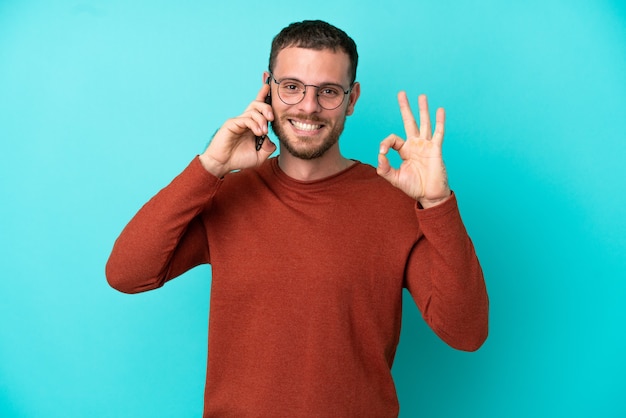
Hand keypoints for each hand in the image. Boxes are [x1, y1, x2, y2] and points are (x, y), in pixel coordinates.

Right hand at [199, 83, 275, 177]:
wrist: (222, 165)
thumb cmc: (238, 160)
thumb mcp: (260, 156)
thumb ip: (268, 147)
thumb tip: (271, 139)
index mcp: (252, 125)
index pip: (259, 108)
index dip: (264, 95)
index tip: (270, 86)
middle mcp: (245, 120)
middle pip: (257, 104)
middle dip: (267, 107)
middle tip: (272, 118)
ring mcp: (238, 121)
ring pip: (253, 110)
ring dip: (262, 119)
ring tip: (263, 132)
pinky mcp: (231, 124)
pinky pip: (246, 119)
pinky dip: (254, 124)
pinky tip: (258, 132)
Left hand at [377, 92, 450, 207]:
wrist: (429, 195)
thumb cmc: (414, 187)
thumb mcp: (395, 179)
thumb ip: (385, 168)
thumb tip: (380, 156)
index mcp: (405, 150)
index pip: (393, 139)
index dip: (386, 143)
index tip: (382, 153)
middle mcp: (415, 145)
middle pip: (409, 122)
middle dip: (405, 108)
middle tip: (401, 93)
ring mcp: (426, 145)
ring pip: (424, 123)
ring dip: (423, 110)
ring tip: (421, 96)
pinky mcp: (436, 149)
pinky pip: (438, 133)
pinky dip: (439, 121)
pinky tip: (440, 110)